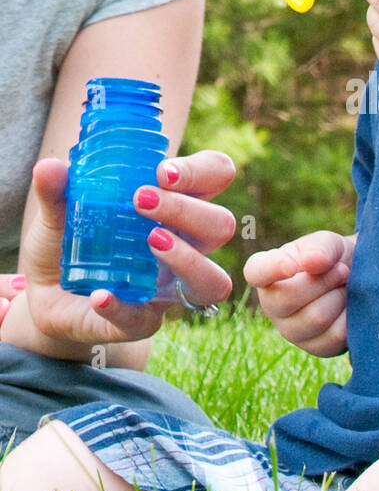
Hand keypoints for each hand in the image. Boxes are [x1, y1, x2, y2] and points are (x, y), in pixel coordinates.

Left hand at [2, 151, 236, 352]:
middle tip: (141, 200)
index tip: (162, 171)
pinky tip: (100, 294)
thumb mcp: (58, 212)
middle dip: (188, 209)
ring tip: (150, 241)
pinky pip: (144, 321)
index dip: (202, 170)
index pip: (215, 176)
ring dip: (189, 258)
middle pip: (221, 225)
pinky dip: (122, 307)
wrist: (45, 294)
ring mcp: (168, 288)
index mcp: (172, 207)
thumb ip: (56, 190)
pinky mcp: (140, 322)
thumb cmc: (68, 243)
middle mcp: (183, 246)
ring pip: (214, 281)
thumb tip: (48, 167)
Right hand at [243, 231, 354, 356]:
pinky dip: (350, 316)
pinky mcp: (317, 347)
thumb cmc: (333, 258)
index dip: (272, 269)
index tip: (291, 265)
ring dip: (339, 297)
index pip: (256, 272)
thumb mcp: (328, 244)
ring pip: (315, 318)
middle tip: (343, 270)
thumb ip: (319, 248)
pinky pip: (335, 335)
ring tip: (346, 287)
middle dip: (324, 281)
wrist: (358, 281)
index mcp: (266, 272)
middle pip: (287, 299)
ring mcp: (291, 331)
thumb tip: (312, 262)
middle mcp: (271, 304)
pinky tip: (350, 307)